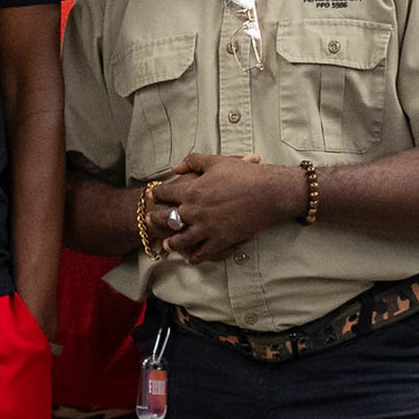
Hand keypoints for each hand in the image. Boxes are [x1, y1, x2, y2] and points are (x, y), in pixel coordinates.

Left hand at [152, 153, 286, 263]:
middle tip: (150, 221)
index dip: (157, 193)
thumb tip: (176, 167)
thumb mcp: (216, 161)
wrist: (269, 193)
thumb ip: (193, 161)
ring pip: (182, 240)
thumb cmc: (244, 174)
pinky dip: (194, 256)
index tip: (153, 194)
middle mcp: (195, 212)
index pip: (165, 193)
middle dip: (157, 220)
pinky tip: (190, 257)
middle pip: (168, 219)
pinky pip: (203, 253)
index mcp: (191, 191)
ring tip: (167, 244)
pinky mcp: (221, 240)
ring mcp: (207, 228)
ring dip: (172, 242)